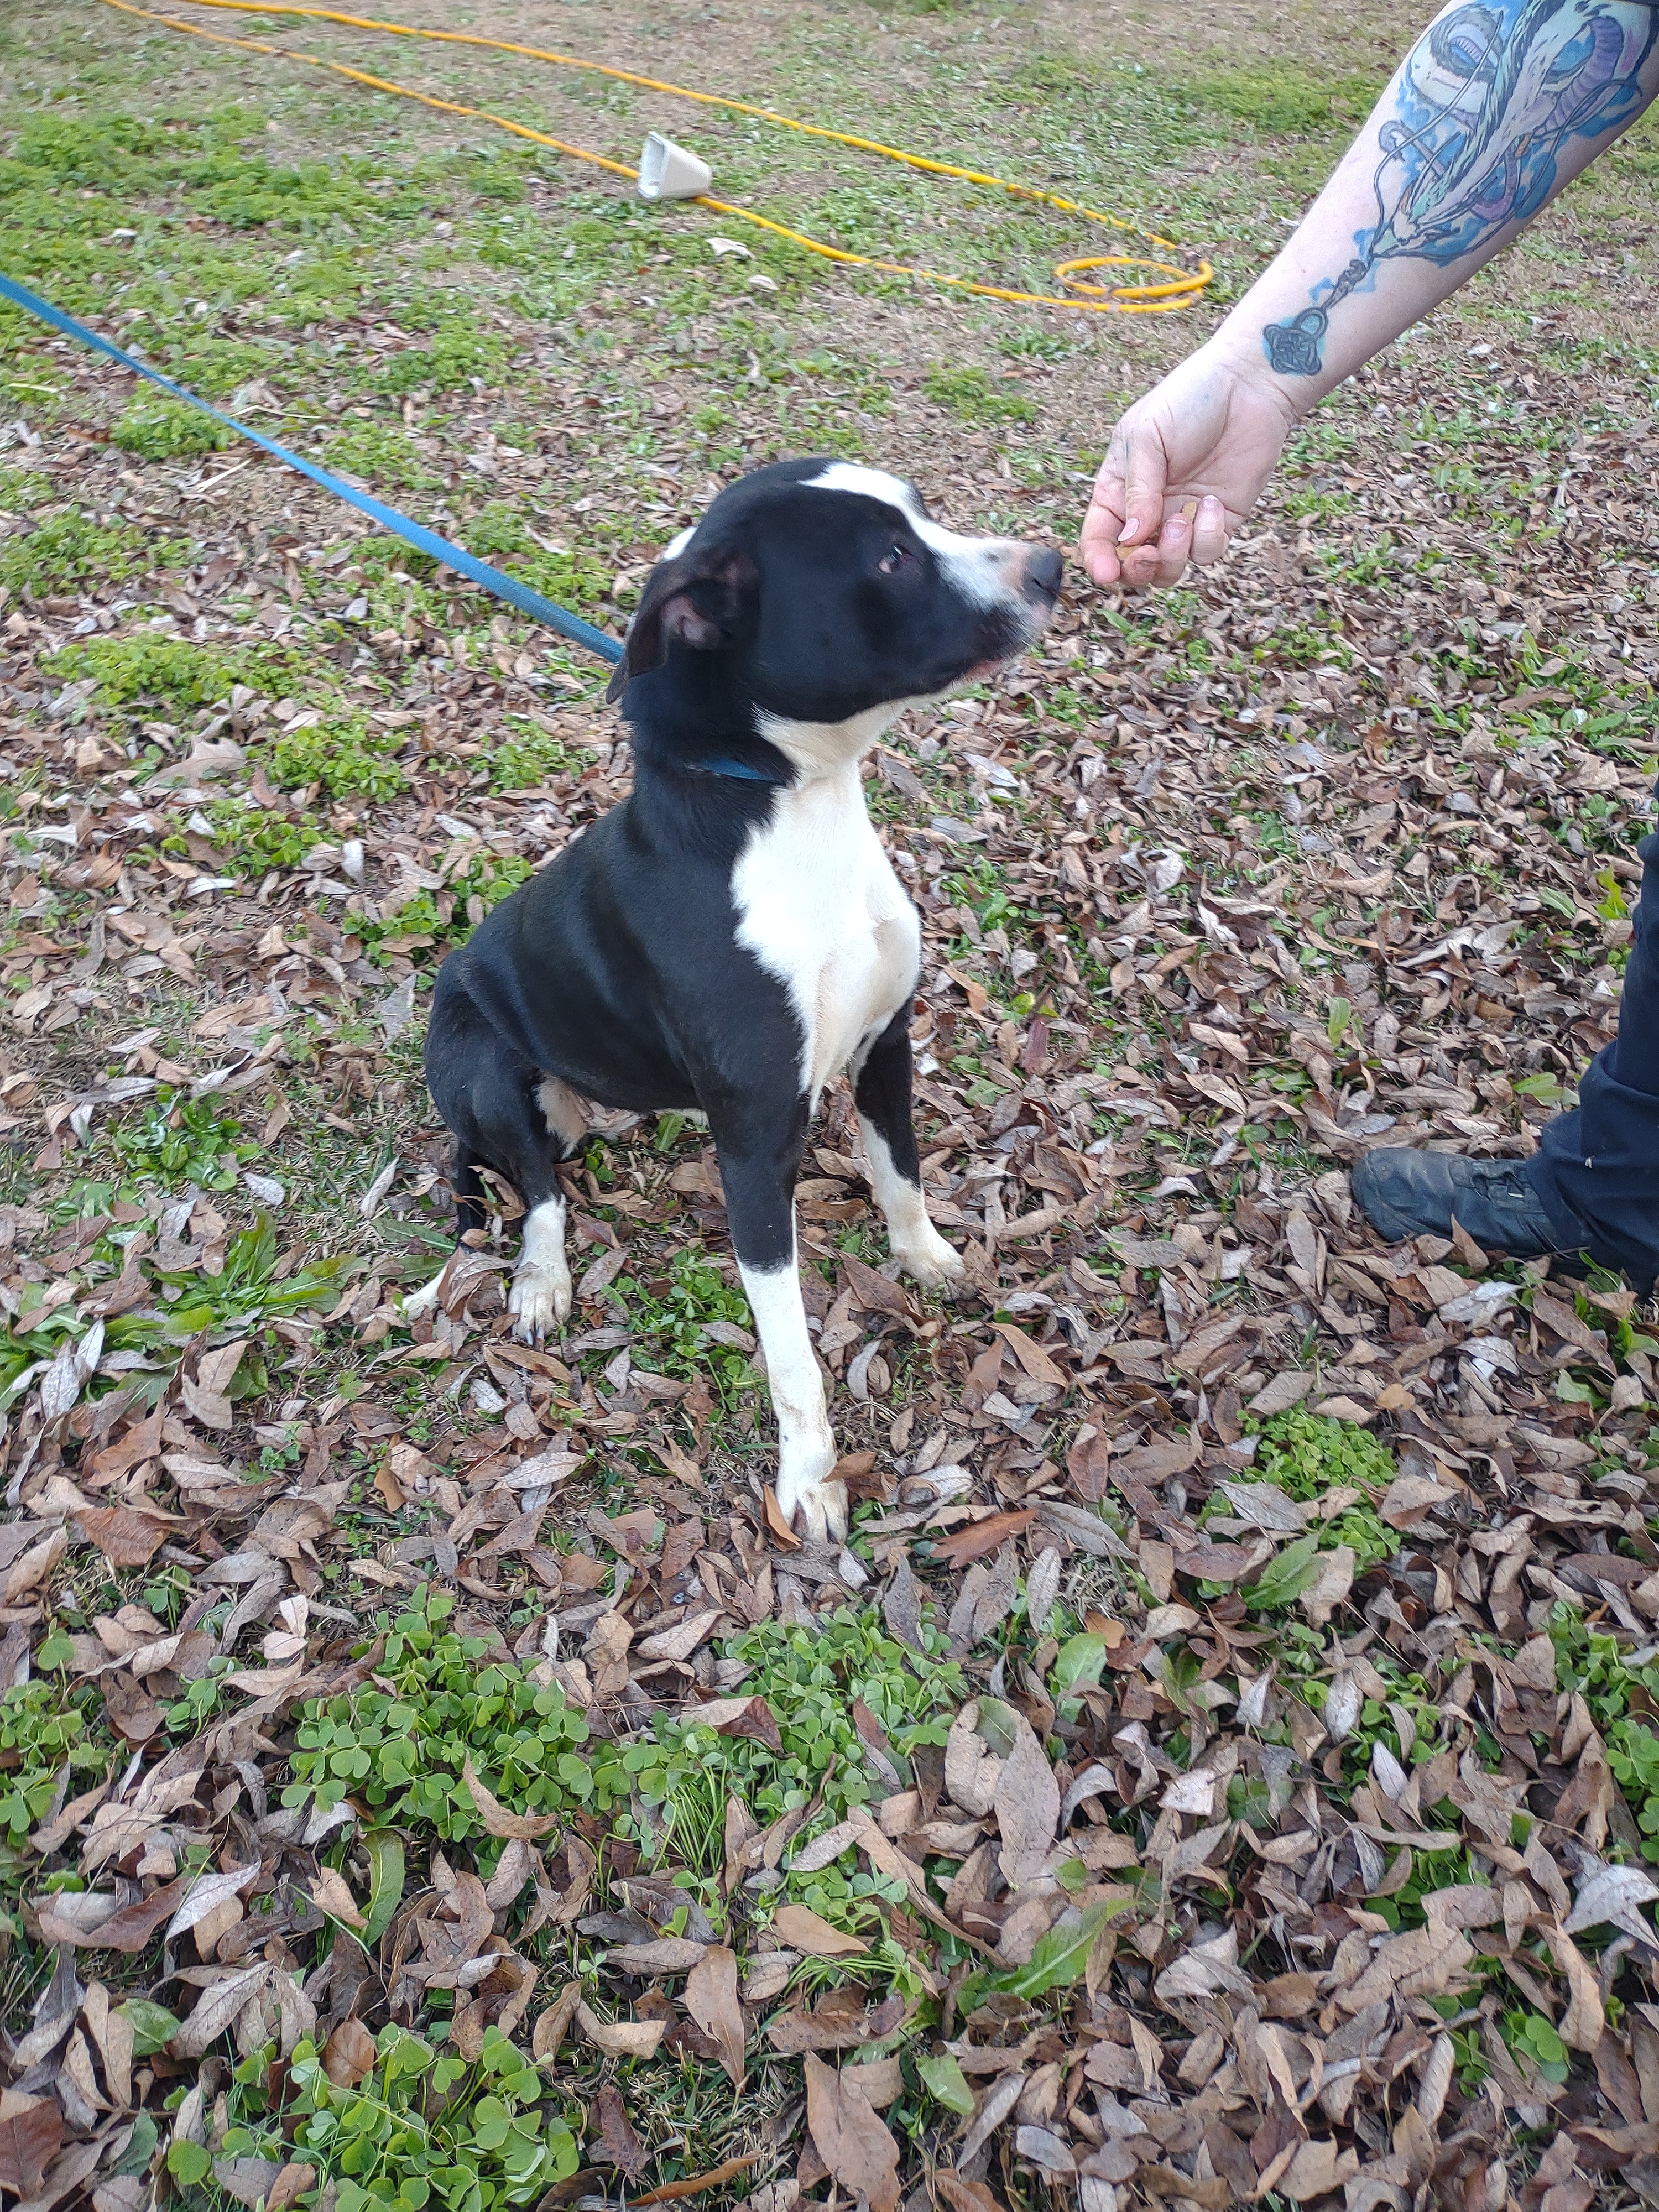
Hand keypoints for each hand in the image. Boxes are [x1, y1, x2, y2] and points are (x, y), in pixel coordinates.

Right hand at [1079, 345, 1300, 587]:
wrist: (1248, 385)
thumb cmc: (1189, 399)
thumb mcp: (1147, 437)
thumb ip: (1137, 490)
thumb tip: (1129, 540)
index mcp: (1120, 489)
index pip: (1100, 537)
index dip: (1099, 560)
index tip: (1107, 572)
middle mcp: (1150, 511)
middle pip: (1133, 564)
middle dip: (1137, 569)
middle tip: (1149, 553)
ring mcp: (1185, 519)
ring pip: (1170, 568)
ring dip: (1173, 555)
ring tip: (1183, 519)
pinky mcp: (1220, 521)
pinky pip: (1207, 553)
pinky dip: (1207, 537)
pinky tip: (1212, 503)